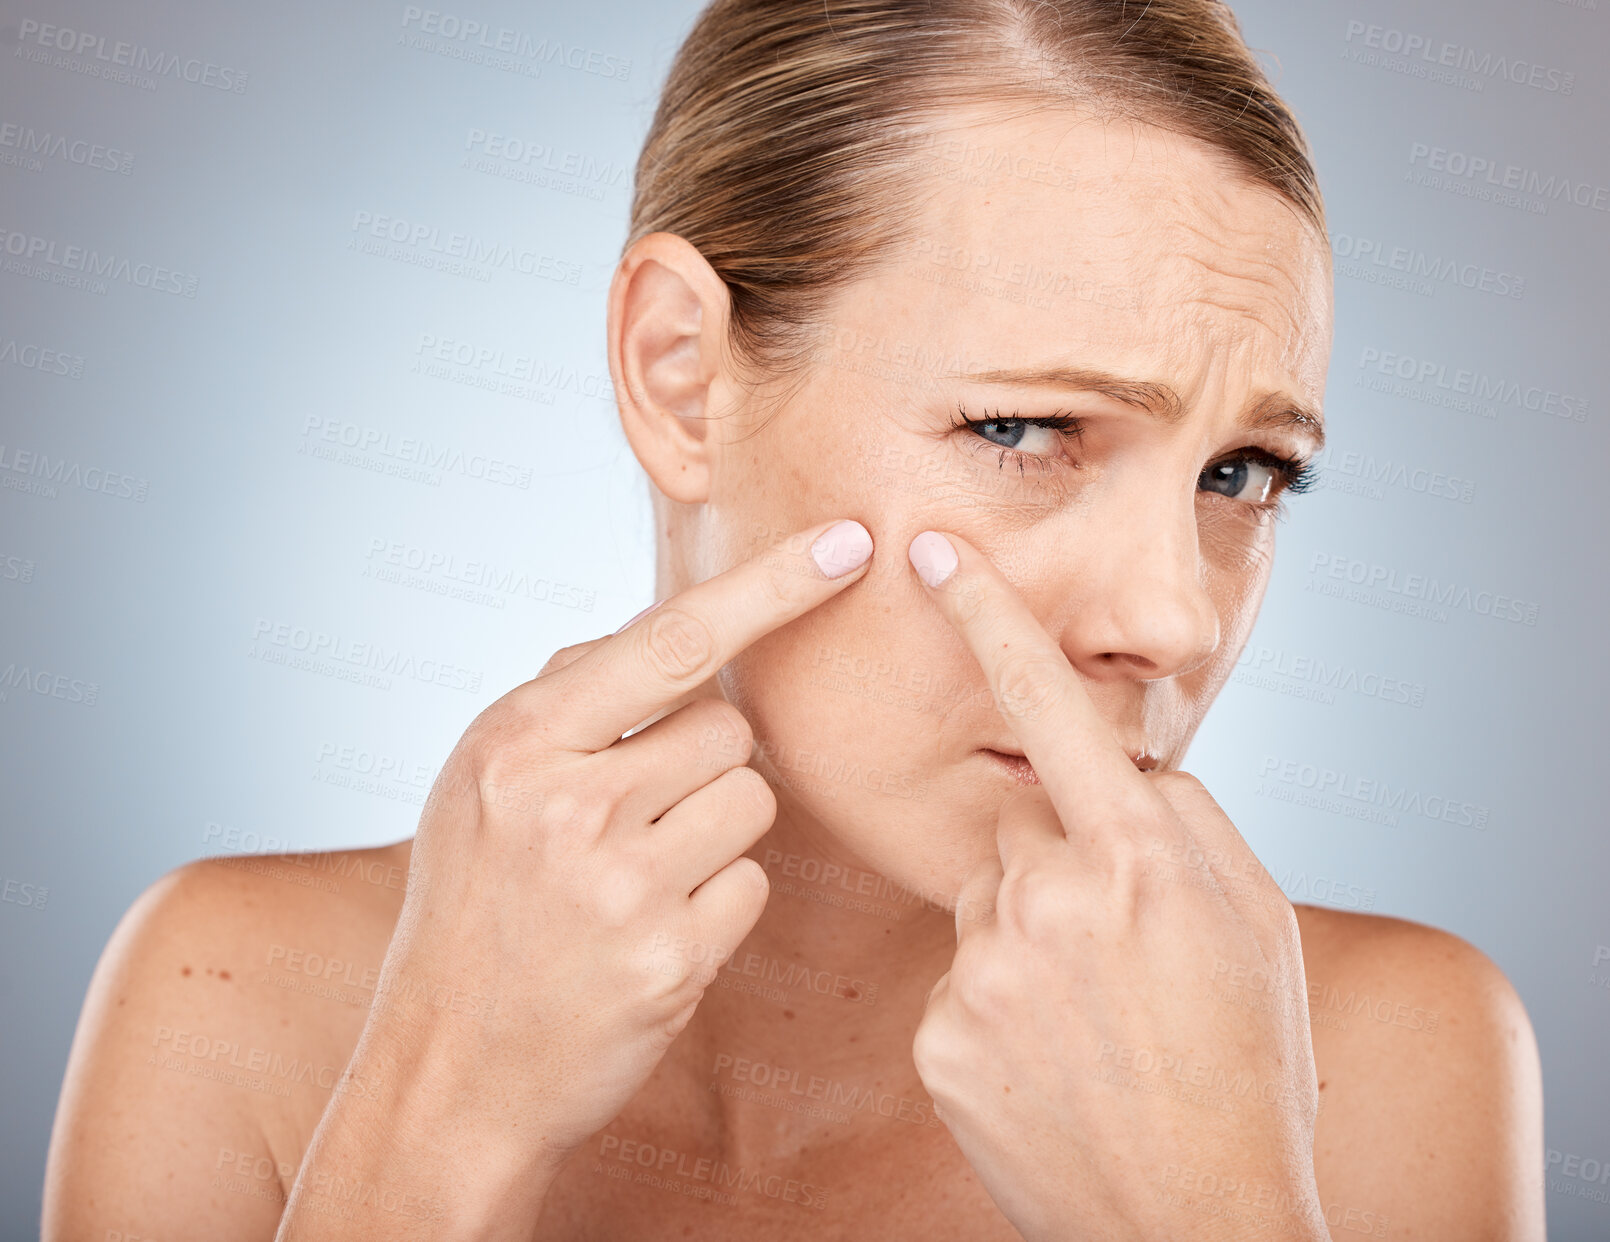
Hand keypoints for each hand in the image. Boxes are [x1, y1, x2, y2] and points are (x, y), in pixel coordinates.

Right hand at [303, 518, 873, 1214]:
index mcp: (518, 742)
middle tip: (633, 820)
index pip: (670, 640)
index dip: (768, 587)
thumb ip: (574, 702)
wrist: (448, 1070)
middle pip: (728, 730)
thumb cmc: (474, 908)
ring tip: (636, 878)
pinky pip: (751, 885)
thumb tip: (684, 632)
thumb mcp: (482, 783)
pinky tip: (650, 934)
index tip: (846, 543)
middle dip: (704, 764)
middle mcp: (568, 805)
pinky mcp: (669, 961)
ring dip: (717, 832)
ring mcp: (621, 888)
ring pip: (753, 803)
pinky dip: (718, 904)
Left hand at [905, 531, 1327, 1241]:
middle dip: (1055, 866)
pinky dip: (994, 1006)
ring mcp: (983, 971)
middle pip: (1019, 831)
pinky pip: (958, 981)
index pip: (1049, 708)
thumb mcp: (1256, 923)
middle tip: (1114, 953)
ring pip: (986, 906)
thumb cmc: (1246, 1066)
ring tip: (1089, 1017)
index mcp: (1136, 859)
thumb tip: (1125, 769)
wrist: (1199, 1218)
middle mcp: (1048, 900)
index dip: (990, 622)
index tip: (937, 558)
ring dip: (1026, 938)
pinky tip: (1048, 1056)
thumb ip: (1187, 822)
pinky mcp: (940, 1035)